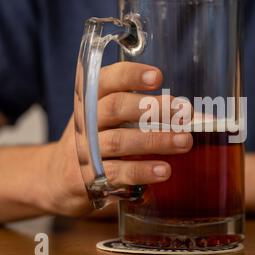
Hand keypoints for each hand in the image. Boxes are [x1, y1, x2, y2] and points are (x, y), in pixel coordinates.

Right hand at [42, 62, 192, 216]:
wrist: (57, 178)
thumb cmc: (97, 141)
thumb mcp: (110, 120)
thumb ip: (144, 114)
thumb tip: (197, 116)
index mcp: (91, 100)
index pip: (107, 79)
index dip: (132, 75)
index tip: (158, 77)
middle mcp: (85, 121)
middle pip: (115, 107)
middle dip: (153, 108)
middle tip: (184, 112)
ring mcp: (85, 150)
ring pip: (119, 140)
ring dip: (155, 140)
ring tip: (184, 141)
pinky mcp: (88, 178)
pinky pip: (116, 173)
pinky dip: (142, 170)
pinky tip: (164, 170)